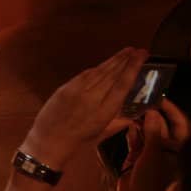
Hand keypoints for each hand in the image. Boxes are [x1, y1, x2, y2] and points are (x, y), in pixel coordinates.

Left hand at [22, 48, 147, 168]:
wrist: (49, 140)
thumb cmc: (77, 140)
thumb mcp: (101, 134)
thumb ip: (118, 123)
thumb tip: (133, 118)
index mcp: (104, 112)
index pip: (122, 84)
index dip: (133, 68)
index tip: (141, 56)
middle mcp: (92, 98)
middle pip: (112, 74)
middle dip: (127, 60)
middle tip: (138, 50)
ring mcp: (78, 90)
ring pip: (100, 70)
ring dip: (115, 59)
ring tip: (127, 51)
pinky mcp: (66, 87)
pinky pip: (86, 73)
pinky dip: (98, 67)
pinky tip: (107, 62)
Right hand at [116, 97, 190, 190]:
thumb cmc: (151, 183)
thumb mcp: (153, 155)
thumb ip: (153, 133)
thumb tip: (153, 113)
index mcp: (178, 149)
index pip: (180, 125)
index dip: (172, 111)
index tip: (160, 99)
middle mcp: (167, 149)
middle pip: (162, 126)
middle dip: (152, 114)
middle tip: (140, 102)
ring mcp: (152, 153)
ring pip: (147, 132)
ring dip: (140, 122)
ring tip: (131, 110)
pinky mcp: (138, 158)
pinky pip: (136, 140)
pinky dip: (132, 133)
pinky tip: (127, 125)